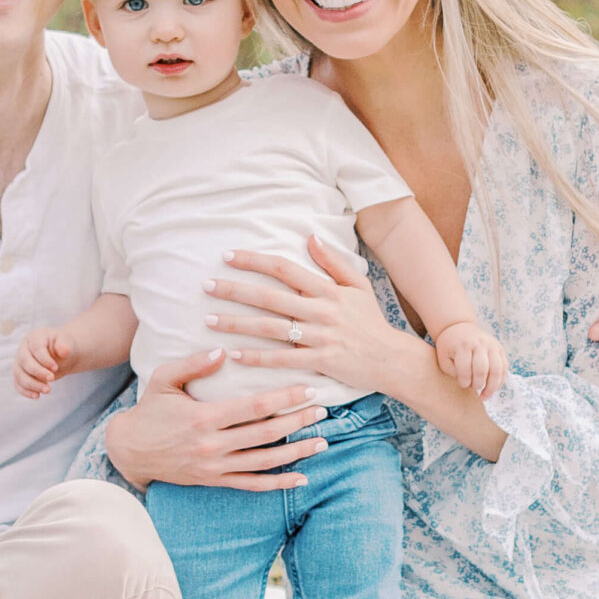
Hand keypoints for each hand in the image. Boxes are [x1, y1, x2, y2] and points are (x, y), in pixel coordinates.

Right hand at [15, 327, 72, 398]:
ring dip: (32, 384)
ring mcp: (19, 362)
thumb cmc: (63, 347)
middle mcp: (23, 349)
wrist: (60, 356)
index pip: (35, 348)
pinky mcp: (19, 374)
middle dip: (38, 372)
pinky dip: (25, 391)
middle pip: (24, 361)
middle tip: (52, 379)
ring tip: (47, 390)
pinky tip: (37, 396)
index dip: (44, 359)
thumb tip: (64, 351)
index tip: (55, 368)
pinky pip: (18, 383)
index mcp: (34, 337)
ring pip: (19, 374)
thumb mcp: (67, 342)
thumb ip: (65, 345)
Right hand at [102, 348, 328, 490]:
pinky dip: (278, 483)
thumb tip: (223, 351)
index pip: (254, 406)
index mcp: (204, 416)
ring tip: (322, 441)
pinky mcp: (213, 481)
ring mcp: (214, 466)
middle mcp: (212, 445)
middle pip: (266, 433)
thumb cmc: (148, 410)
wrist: (128, 450)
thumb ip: (193, 364)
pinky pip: (251, 485)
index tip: (308, 388)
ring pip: (265, 462)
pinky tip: (301, 477)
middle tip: (323, 410)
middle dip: (298, 421)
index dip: (285, 397)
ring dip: (297, 452)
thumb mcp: (163, 379)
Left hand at [202, 234, 431, 397]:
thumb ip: (332, 262)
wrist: (392, 359)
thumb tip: (310, 236)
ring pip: (271, 328)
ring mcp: (319, 337)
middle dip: (235, 290)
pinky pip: (282, 359)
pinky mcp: (319, 362)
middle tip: (206, 285)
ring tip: (210, 320)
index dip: (254, 261)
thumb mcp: (357, 286)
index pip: (284, 269)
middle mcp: (320, 310)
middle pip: (269, 296)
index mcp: (327, 289)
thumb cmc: (371, 322)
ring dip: (237, 324)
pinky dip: (257, 357)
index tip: (228, 256)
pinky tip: (234, 354)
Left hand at [434, 320, 506, 399]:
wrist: (459, 327)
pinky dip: (500, 381)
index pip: (465, 368)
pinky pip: (504, 367)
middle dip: (478, 384)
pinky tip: (492, 388)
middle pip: (482, 369)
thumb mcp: (444, 358)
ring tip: (484, 396)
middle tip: (473, 389)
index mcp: (463, 345)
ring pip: (497, 369)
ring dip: (492, 387)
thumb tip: (468, 383)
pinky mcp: (499, 348)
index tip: (462, 384)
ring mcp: (492, 345)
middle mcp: (479, 343)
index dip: (464, 382)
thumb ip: (453, 372)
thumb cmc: (449, 347)